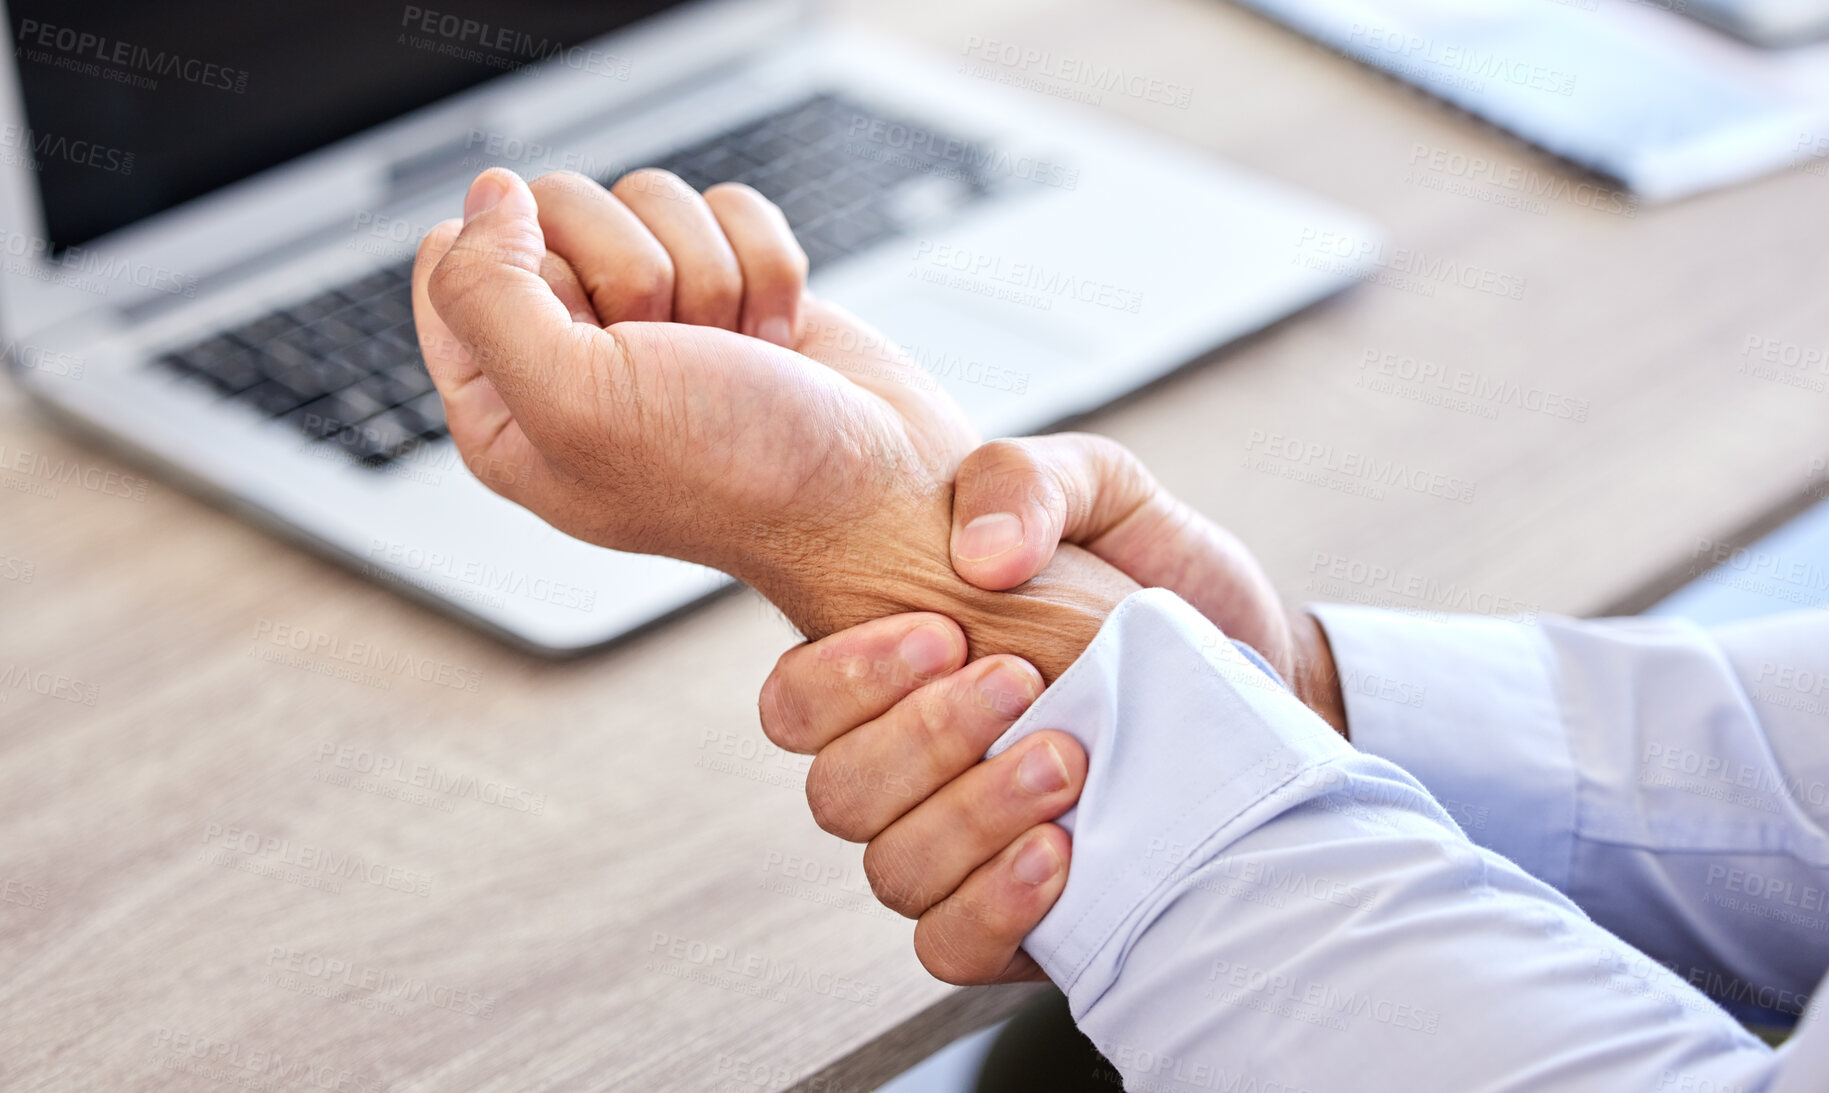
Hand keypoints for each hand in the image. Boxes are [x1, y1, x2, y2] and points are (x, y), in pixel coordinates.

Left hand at [411, 168, 1137, 675]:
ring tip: (734, 357)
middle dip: (639, 271)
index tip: (588, 335)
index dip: (530, 271)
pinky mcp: (733, 289)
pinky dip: (767, 265)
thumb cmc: (739, 476)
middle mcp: (572, 356)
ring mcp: (657, 320)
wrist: (880, 494)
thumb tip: (490, 195)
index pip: (457, 257)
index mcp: (502, 402)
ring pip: (650, 199)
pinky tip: (775, 341)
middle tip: (677, 355)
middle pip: (559, 210)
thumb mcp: (574, 402)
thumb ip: (488, 291)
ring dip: (712, 274)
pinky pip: (727, 207)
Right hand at [758, 435, 1347, 984]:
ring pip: (895, 871)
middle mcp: (908, 768)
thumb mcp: (1098, 493)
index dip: (845, 680)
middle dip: (927, 741)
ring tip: (1067, 765)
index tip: (946, 634)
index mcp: (895, 673)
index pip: (795, 706)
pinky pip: (952, 945)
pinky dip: (993, 908)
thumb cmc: (1150, 583)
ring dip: (973, 818)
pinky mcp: (1017, 917)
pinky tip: (1059, 857)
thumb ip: (1026, 484)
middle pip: (840, 793)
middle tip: (1026, 688)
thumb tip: (982, 554)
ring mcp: (958, 847)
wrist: (1254, 668)